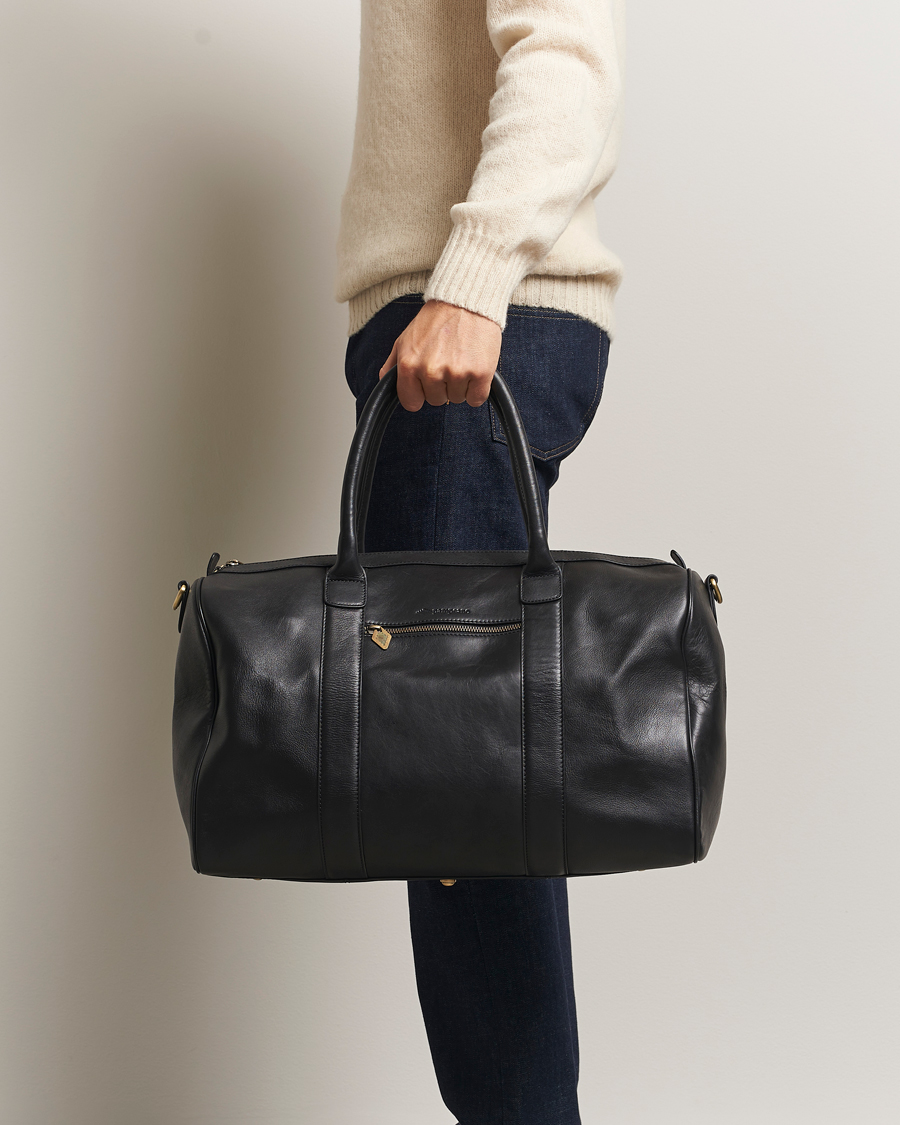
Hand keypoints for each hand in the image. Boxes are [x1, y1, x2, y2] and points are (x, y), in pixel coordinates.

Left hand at [379, 300, 501, 411]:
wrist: (465, 300)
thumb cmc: (436, 319)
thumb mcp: (404, 339)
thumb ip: (392, 366)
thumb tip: (386, 385)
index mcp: (409, 365)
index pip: (411, 402)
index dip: (420, 393)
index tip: (427, 383)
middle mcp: (431, 371)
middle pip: (436, 401)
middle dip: (441, 386)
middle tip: (447, 361)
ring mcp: (456, 373)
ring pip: (457, 399)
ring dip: (460, 385)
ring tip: (461, 359)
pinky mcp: (480, 373)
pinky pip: (476, 399)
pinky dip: (477, 388)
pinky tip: (474, 367)